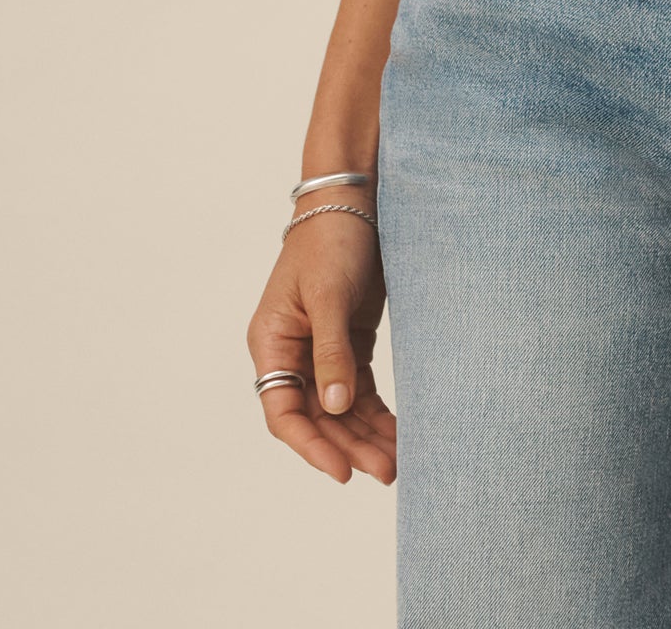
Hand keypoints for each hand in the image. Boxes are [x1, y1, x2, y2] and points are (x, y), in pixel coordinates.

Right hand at [247, 212, 396, 483]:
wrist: (355, 199)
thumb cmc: (331, 240)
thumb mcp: (329, 296)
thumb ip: (331, 352)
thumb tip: (336, 408)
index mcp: (272, 343)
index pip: (283, 411)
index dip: (310, 445)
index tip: (341, 471)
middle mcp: (292, 353)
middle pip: (317, 416)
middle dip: (349, 445)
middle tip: (387, 471)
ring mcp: (321, 349)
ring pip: (341, 408)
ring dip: (365, 435)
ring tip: (398, 461)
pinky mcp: (349, 340)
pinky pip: (360, 389)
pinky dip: (376, 412)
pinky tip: (398, 431)